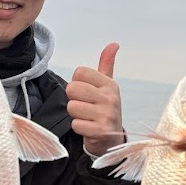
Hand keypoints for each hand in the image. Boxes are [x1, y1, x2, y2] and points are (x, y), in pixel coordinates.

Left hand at [66, 43, 123, 157]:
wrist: (112, 140)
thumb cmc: (105, 110)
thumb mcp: (107, 87)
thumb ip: (106, 65)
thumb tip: (113, 44)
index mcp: (110, 84)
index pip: (79, 72)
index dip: (77, 83)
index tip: (87, 94)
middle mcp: (110, 98)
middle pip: (72, 88)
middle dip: (73, 99)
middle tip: (84, 106)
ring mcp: (106, 115)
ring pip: (72, 107)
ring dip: (75, 115)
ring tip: (86, 118)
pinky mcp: (100, 131)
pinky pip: (76, 124)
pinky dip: (79, 128)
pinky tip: (88, 128)